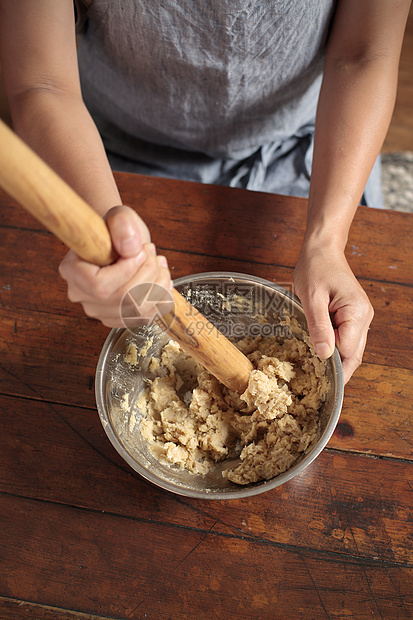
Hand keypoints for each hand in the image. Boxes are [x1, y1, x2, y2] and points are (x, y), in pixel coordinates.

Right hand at [59, 205, 171, 326]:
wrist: (120, 243)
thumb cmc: (115, 230)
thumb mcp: (119, 215)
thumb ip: (122, 224)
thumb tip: (131, 246)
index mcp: (72, 271)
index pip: (100, 285)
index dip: (128, 269)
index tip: (140, 250)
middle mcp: (83, 296)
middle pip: (123, 299)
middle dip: (148, 273)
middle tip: (152, 253)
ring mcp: (100, 311)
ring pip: (138, 310)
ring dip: (158, 284)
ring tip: (159, 263)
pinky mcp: (119, 318)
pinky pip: (147, 316)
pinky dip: (161, 297)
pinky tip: (160, 278)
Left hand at [293, 242, 373, 383]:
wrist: (322, 249)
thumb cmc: (315, 268)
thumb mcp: (311, 298)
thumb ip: (318, 326)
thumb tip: (324, 355)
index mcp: (357, 312)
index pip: (348, 351)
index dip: (331, 363)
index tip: (312, 371)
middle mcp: (364, 317)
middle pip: (353, 354)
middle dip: (336, 369)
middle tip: (313, 382)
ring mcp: (360, 317)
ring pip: (350, 349)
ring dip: (334, 358)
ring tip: (313, 368)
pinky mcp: (352, 316)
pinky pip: (345, 338)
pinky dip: (333, 347)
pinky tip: (318, 350)